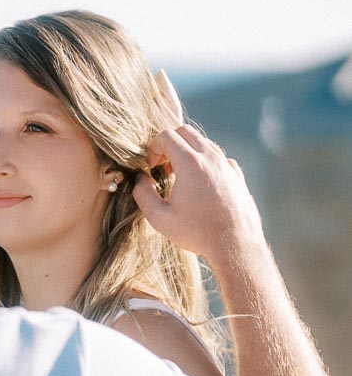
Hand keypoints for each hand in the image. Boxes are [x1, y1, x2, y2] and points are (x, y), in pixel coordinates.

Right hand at [134, 124, 264, 264]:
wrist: (234, 243)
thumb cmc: (197, 232)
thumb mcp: (160, 218)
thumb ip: (143, 194)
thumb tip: (140, 179)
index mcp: (190, 163)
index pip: (166, 136)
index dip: (152, 148)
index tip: (150, 167)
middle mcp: (211, 157)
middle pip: (185, 132)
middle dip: (169, 144)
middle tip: (162, 165)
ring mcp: (226, 163)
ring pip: (202, 142)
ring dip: (186, 152)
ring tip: (179, 176)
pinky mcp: (236, 173)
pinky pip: (217, 157)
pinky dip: (204, 162)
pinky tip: (199, 184)